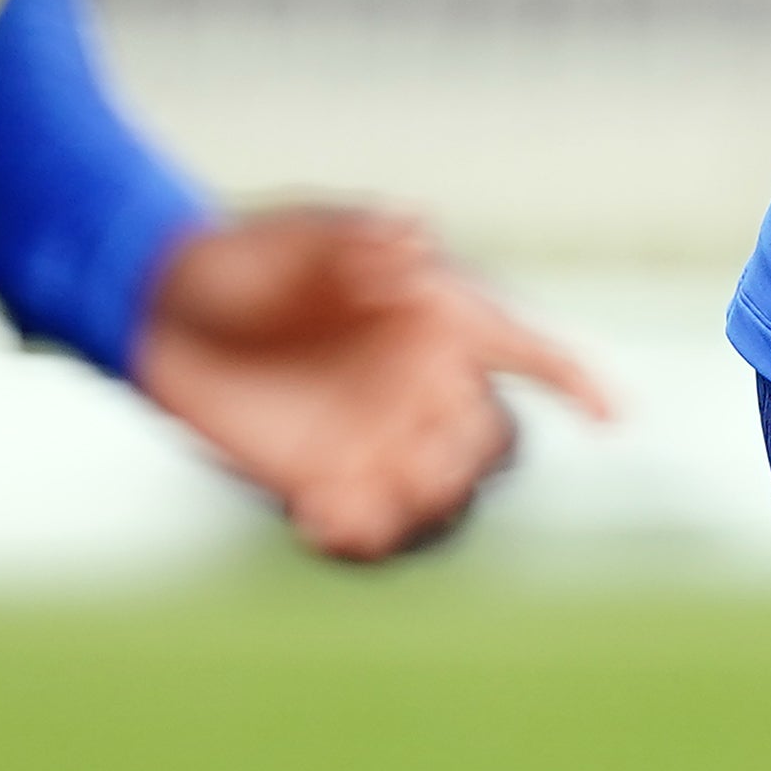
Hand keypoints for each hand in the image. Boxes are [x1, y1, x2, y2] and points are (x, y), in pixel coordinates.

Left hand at [132, 207, 615, 560]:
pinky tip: (321, 523)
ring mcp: (377, 437)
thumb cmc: (245, 255)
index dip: (577, 382)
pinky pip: (371, 529)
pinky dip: (361, 538)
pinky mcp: (324, 480)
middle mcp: (420, 384)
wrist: (159, 308)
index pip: (528, 351)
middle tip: (414, 453)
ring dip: (418, 507)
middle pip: (488, 443)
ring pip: (439, 497)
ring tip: (358, 502)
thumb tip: (418, 234)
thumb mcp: (301, 233)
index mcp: (437, 321)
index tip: (611, 417)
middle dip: (467, 456)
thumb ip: (360, 238)